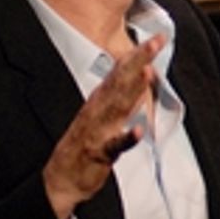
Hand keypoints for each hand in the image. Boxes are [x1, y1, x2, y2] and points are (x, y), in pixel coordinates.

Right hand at [41, 35, 160, 218]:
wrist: (62, 180)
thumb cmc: (86, 145)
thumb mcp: (104, 114)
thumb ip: (122, 94)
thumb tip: (142, 72)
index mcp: (100, 100)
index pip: (121, 72)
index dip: (139, 54)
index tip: (157, 38)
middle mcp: (98, 110)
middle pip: (121, 81)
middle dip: (138, 61)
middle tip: (156, 42)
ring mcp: (97, 131)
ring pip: (118, 106)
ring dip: (133, 89)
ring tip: (148, 72)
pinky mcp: (98, 153)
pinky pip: (114, 145)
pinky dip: (126, 138)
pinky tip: (138, 130)